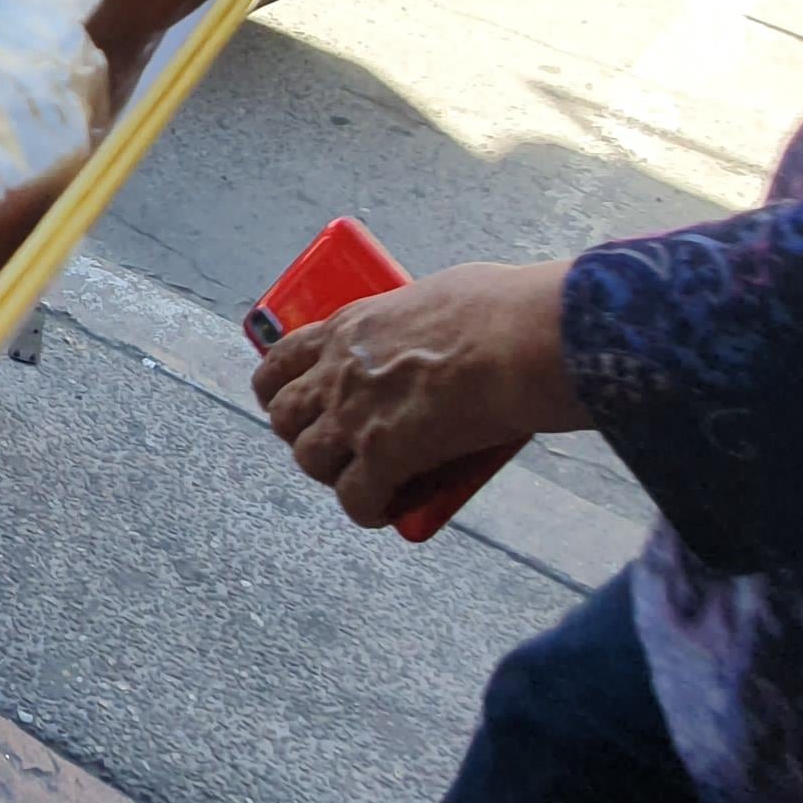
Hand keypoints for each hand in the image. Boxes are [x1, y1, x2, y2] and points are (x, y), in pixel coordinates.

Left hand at [252, 259, 587, 529]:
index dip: (278, 389)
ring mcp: (355, 414)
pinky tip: (389, 509)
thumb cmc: (501, 310)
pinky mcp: (383, 455)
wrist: (523, 340)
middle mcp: (338, 370)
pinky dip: (369, 508)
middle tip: (336, 444)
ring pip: (309, 460)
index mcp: (349, 327)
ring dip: (334, 473)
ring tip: (367, 477)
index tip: (293, 403)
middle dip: (301, 434)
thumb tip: (437, 330)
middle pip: (284, 415)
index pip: (281, 360)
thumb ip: (417, 319)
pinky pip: (355, 498)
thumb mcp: (439, 294)